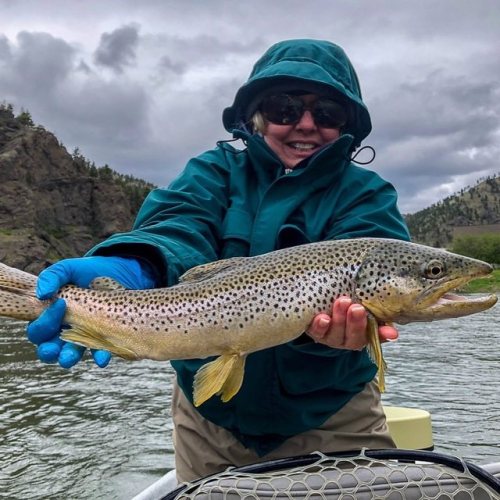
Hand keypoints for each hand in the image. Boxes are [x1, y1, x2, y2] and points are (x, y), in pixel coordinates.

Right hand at [26, 256, 155, 367]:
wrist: (118, 273)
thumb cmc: (87, 272)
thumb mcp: (68, 269)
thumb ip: (53, 276)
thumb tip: (42, 293)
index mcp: (49, 316)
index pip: (37, 329)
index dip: (43, 322)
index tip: (62, 303)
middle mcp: (63, 330)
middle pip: (48, 348)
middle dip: (49, 351)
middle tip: (53, 348)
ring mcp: (84, 336)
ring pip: (70, 355)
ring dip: (69, 358)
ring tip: (69, 357)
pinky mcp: (103, 338)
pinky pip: (99, 352)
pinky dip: (100, 356)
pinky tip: (103, 357)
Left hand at [306, 296, 397, 348]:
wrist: (322, 306)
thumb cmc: (347, 309)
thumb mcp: (365, 313)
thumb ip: (379, 321)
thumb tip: (393, 333)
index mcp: (361, 336)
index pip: (373, 337)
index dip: (381, 335)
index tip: (389, 330)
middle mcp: (344, 340)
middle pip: (352, 336)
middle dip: (355, 323)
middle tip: (357, 307)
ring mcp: (328, 336)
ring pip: (334, 333)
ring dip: (339, 319)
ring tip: (342, 302)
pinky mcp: (313, 331)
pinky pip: (315, 331)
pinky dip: (319, 326)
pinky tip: (322, 318)